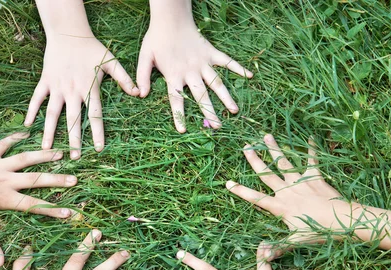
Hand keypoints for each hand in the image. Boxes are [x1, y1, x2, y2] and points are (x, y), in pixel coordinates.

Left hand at [0, 132, 76, 266]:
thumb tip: (0, 266)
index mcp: (4, 198)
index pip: (33, 205)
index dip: (52, 210)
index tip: (70, 213)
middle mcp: (4, 179)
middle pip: (36, 179)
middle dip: (56, 180)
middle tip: (74, 179)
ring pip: (25, 158)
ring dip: (43, 155)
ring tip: (61, 153)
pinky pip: (3, 144)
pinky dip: (15, 138)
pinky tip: (27, 133)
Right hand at [24, 36, 138, 158]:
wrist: (68, 33)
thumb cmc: (91, 48)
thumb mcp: (111, 61)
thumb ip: (124, 78)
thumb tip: (139, 93)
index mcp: (89, 89)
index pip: (94, 115)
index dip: (97, 132)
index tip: (98, 149)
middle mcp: (72, 91)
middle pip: (73, 120)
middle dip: (74, 140)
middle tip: (74, 157)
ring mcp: (57, 87)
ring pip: (52, 113)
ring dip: (50, 132)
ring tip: (47, 149)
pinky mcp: (45, 82)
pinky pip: (36, 98)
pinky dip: (31, 111)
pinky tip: (27, 125)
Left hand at [137, 15, 251, 131]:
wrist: (171, 18)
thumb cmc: (156, 39)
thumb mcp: (144, 57)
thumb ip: (143, 76)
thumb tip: (141, 95)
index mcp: (174, 75)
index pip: (176, 99)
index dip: (179, 115)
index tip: (183, 131)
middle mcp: (190, 71)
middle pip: (201, 95)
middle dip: (210, 112)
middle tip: (218, 127)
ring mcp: (202, 62)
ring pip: (216, 82)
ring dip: (226, 97)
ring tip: (234, 111)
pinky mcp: (211, 52)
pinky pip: (227, 61)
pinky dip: (238, 67)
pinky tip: (250, 75)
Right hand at [226, 134, 345, 251]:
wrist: (341, 219)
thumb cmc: (317, 232)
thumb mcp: (295, 241)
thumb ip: (277, 248)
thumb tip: (262, 258)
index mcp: (279, 206)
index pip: (255, 198)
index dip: (240, 191)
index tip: (228, 183)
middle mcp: (287, 191)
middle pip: (266, 173)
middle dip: (255, 160)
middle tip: (246, 147)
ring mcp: (300, 182)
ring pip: (284, 162)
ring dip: (274, 149)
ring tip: (266, 135)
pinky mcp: (315, 177)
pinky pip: (312, 161)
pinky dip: (311, 150)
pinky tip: (311, 138)